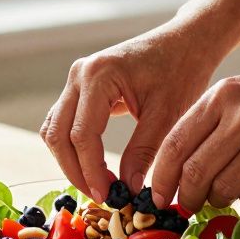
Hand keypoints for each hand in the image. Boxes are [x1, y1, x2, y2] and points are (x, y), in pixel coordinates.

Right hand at [40, 23, 222, 198]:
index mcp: (99, 76)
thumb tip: (127, 188)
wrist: (184, 43)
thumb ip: (143, 152)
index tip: (108, 196)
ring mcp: (76, 80)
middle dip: (75, 171)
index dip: (91, 171)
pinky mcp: (80, 87)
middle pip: (58, 135)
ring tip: (98, 184)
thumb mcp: (167, 115)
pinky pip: (63, 123)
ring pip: (55, 130)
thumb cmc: (181, 71)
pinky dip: (72, 147)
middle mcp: (79, 75)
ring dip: (70, 161)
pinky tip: (94, 166)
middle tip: (101, 196)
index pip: (82, 135)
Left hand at [150, 54, 239, 209]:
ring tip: (230, 191)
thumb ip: (213, 121)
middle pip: (195, 174)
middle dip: (186, 198)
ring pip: (224, 190)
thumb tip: (180, 167)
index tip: (158, 196)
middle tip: (189, 205)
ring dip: (221, 200)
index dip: (162, 178)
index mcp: (223, 95)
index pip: (175, 145)